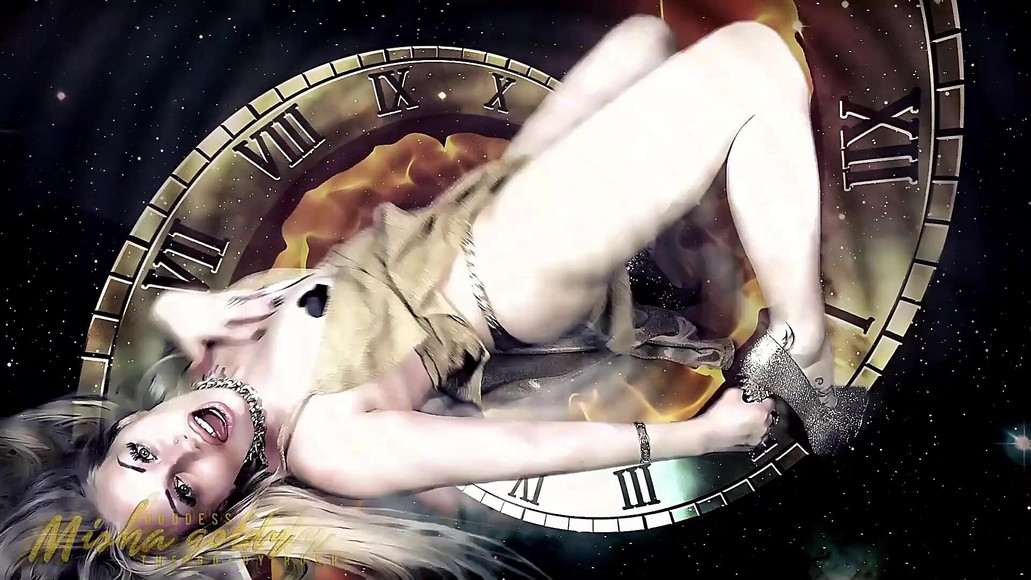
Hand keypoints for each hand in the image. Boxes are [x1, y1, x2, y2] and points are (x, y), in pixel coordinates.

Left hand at [150, 288, 279, 376]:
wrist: (165, 305)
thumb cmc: (175, 326)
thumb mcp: (185, 344)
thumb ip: (198, 356)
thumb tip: (202, 372)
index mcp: (214, 329)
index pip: (238, 333)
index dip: (253, 333)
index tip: (270, 334)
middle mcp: (220, 315)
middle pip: (244, 313)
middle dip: (261, 312)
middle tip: (280, 311)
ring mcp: (220, 304)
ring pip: (242, 302)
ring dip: (259, 301)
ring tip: (276, 300)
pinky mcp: (218, 295)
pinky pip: (237, 294)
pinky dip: (250, 293)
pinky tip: (261, 292)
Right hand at [693, 387, 775, 453]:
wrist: (710, 434)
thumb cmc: (721, 417)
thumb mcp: (730, 394)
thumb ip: (740, 391)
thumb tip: (741, 392)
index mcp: (761, 413)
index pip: (771, 403)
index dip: (766, 398)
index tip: (763, 397)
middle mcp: (762, 427)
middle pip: (768, 416)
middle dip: (761, 411)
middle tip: (751, 407)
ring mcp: (756, 438)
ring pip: (762, 428)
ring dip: (757, 423)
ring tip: (745, 418)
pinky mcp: (748, 446)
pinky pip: (754, 437)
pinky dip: (750, 432)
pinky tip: (740, 428)